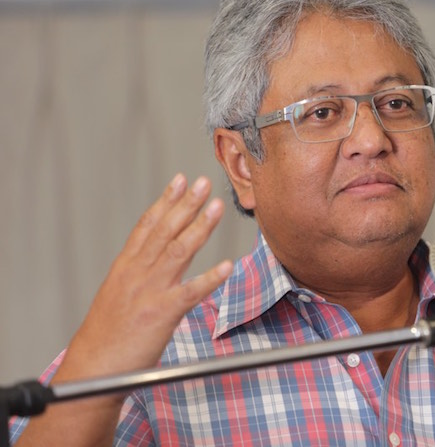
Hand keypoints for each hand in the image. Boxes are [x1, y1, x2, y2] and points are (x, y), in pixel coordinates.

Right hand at [56, 174, 232, 382]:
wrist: (93, 368)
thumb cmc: (106, 336)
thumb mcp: (116, 295)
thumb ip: (137, 275)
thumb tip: (152, 261)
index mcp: (125, 267)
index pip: (147, 226)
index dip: (165, 201)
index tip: (180, 180)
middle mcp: (137, 274)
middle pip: (165, 231)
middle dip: (187, 204)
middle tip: (204, 182)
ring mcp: (150, 292)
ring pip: (178, 251)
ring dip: (200, 227)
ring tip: (217, 207)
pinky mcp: (162, 314)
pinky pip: (191, 292)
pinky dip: (210, 278)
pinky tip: (228, 266)